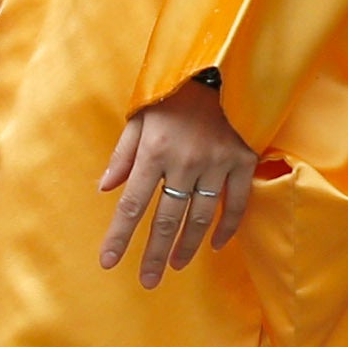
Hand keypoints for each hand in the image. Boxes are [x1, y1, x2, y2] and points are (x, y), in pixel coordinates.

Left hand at [97, 80, 255, 286]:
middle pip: (166, 219)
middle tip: (147, 281)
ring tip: (174, 266)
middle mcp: (183, 161)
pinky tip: (215, 244)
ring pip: (200, 217)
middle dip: (153, 254)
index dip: (119, 235)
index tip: (108, 261)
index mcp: (153, 150)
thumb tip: (105, 188)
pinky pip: (235, 203)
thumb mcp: (139, 115)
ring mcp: (216, 163)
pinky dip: (226, 227)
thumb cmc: (172, 92)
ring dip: (186, 246)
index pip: (131, 203)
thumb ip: (123, 153)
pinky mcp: (242, 161)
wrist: (219, 65)